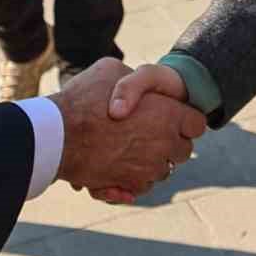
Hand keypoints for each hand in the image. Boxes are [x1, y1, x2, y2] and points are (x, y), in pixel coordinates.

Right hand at [52, 58, 204, 197]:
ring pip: (163, 170)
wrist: (58, 135)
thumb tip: (136, 90)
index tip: (174, 116)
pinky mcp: (130, 185)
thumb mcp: (111, 69)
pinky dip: (134, 178)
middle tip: (151, 131)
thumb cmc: (85, 98)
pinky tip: (117, 165)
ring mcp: (148, 168)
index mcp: (167, 114)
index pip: (197, 123)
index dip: (186, 118)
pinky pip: (142, 186)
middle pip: (184, 151)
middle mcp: (164, 145)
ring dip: (153, 161)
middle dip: (172, 142)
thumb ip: (133, 81)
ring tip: (130, 147)